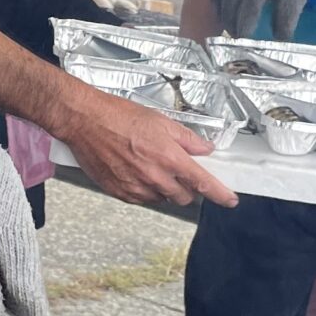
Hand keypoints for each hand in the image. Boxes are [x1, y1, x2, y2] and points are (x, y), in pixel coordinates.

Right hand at [47, 82, 238, 208]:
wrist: (85, 121)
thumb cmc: (118, 116)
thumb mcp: (161, 121)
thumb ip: (187, 139)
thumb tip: (204, 149)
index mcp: (169, 158)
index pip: (203, 183)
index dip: (220, 194)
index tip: (230, 199)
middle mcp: (154, 177)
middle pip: (184, 197)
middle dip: (187, 187)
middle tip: (178, 170)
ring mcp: (136, 188)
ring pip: (162, 199)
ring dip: (164, 188)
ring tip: (150, 165)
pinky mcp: (120, 193)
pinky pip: (141, 199)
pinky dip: (145, 190)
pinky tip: (136, 171)